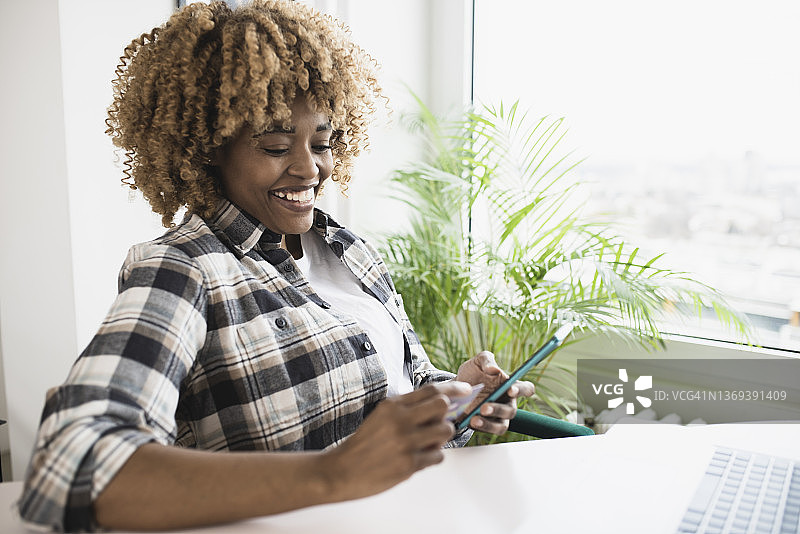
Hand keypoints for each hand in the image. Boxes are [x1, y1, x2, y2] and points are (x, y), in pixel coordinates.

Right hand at [323, 381, 472, 500]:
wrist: (341, 471)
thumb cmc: (363, 445)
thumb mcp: (380, 417)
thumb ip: (406, 410)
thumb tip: (441, 404)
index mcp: (392, 406)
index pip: (430, 389)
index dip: (452, 388)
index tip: (465, 389)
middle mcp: (400, 420)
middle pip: (442, 405)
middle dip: (447, 414)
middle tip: (440, 422)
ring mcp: (406, 442)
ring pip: (445, 430)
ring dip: (441, 437)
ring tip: (427, 443)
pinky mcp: (409, 464)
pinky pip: (438, 456)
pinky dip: (433, 457)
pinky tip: (419, 459)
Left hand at [455, 351, 535, 434]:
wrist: (455, 388)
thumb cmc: (472, 373)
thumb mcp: (478, 362)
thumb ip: (487, 360)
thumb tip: (493, 369)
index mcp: (510, 385)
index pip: (526, 389)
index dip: (522, 390)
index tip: (510, 389)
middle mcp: (507, 403)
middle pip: (511, 410)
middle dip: (498, 409)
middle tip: (484, 407)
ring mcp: (499, 416)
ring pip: (502, 425)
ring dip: (490, 423)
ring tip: (474, 418)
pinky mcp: (488, 425)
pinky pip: (490, 429)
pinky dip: (482, 427)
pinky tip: (471, 421)